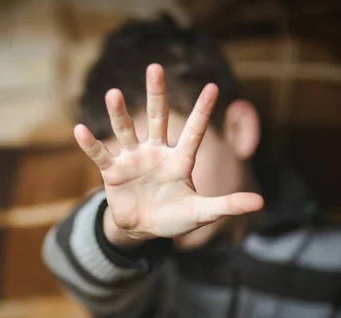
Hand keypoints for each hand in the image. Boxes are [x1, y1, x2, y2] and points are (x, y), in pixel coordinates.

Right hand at [74, 64, 263, 244]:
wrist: (143, 228)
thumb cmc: (174, 217)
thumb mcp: (202, 212)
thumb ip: (227, 205)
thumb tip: (261, 203)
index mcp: (180, 160)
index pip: (193, 131)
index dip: (202, 111)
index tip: (212, 87)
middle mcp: (156, 152)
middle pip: (158, 118)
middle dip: (156, 94)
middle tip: (155, 67)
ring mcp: (133, 159)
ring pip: (126, 130)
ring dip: (119, 113)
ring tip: (114, 93)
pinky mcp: (113, 171)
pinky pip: (100, 154)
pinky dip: (90, 144)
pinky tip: (79, 130)